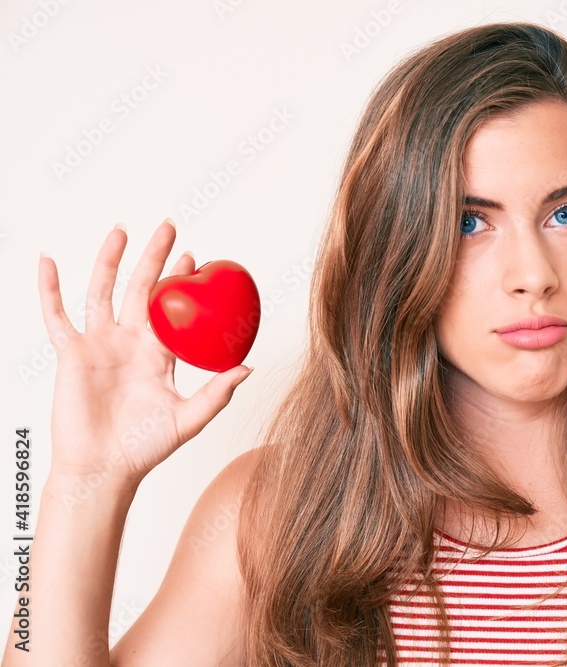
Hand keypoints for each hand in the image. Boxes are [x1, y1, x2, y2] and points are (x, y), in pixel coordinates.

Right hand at [37, 220, 253, 486]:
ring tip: (122, 230)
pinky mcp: (72, 354)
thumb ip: (218, 392)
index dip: (182, 282)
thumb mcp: (190, 418)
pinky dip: (49, 289)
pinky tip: (49, 261)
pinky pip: (57, 316)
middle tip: (168, 227)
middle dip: (154, 258)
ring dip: (111, 260)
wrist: (104, 469)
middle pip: (142, 290)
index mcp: (158, 355)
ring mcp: (99, 345)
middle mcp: (129, 344)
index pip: (172, 309)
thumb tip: (249, 367)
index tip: (196, 258)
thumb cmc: (145, 449)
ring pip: (103, 292)